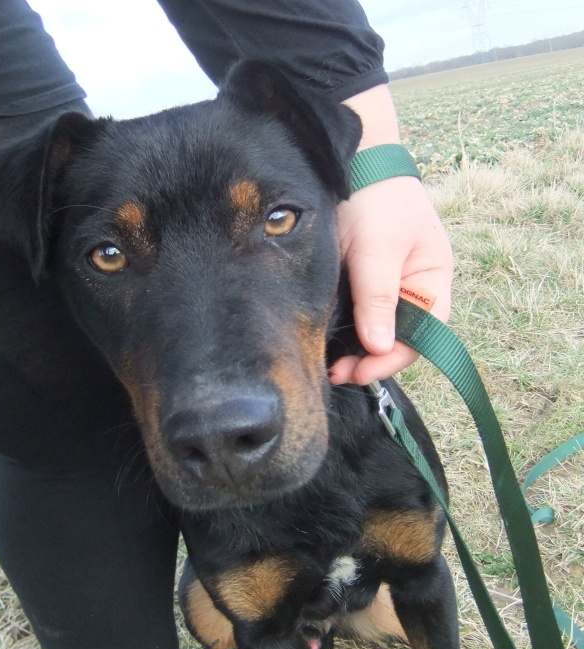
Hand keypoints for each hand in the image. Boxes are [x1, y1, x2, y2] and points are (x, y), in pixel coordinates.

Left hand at [329, 174, 452, 384]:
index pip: (424, 332)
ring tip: (332, 365)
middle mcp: (414, 285)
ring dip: (358, 349)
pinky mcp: (363, 280)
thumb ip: (378, 297)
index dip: (395, 356)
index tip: (362, 371)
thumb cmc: (375, 199)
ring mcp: (388, 283)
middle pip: (400, 336)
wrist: (353, 160)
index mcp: (432, 278)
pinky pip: (360, 315)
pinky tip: (331, 342)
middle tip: (339, 373)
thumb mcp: (377, 249)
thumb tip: (379, 346)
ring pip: (378, 329)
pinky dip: (348, 332)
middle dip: (372, 358)